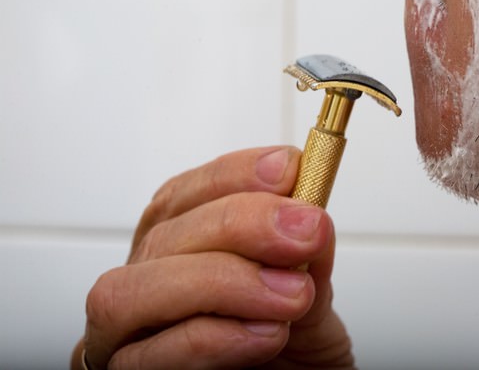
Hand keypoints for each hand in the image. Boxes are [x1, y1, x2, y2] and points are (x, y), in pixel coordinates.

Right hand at [72, 146, 354, 368]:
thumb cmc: (294, 347)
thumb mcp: (309, 291)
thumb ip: (304, 254)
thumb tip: (308, 215)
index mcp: (180, 245)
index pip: (184, 193)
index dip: (234, 174)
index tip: (290, 170)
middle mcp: (143, 281)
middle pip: (161, 234)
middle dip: (241, 223)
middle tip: (305, 233)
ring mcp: (124, 335)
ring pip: (130, 292)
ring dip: (222, 282)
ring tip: (292, 296)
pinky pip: (147, 356)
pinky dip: (213, 338)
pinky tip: (267, 335)